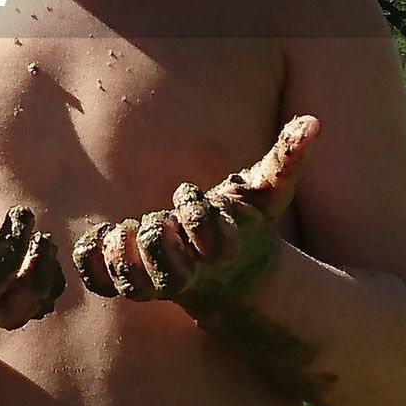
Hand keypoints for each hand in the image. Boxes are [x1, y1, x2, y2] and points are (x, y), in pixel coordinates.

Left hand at [71, 116, 319, 306]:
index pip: (206, 231)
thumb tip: (313, 122)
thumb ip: (289, 159)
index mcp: (221, 244)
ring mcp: (158, 281)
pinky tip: (93, 236)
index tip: (187, 191)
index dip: (196, 214)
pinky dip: (92, 263)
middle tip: (154, 221)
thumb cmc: (247, 225)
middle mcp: (189, 268)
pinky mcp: (132, 283)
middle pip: (165, 263)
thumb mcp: (269, 192)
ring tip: (119, 232)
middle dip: (156, 239)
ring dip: (121, 257)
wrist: (230, 278)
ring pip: (132, 282)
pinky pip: (102, 282)